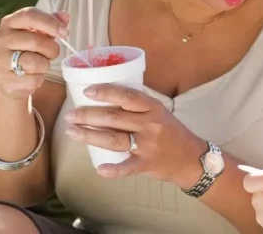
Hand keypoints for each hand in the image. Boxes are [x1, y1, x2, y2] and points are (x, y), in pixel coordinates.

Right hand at [0, 8, 69, 98]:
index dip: (50, 22)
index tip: (64, 32)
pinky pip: (33, 80)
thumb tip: (64, 16)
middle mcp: (0, 39)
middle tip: (52, 53)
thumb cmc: (25, 51)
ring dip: (45, 65)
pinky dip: (39, 79)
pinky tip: (32, 76)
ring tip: (40, 65)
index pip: (29, 15)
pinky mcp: (3, 79)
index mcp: (8, 22)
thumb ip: (50, 23)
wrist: (8, 79)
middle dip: (52, 49)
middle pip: (36, 41)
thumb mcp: (37, 34)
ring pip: (35, 63)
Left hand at [62, 83, 206, 184]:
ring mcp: (148, 145)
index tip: (86, 92)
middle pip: (114, 117)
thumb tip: (107, 95)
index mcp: (153, 107)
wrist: (192, 157)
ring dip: (90, 135)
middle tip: (70, 115)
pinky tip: (99, 169)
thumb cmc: (171, 131)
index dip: (105, 92)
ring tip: (72, 132)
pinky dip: (113, 169)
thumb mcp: (159, 111)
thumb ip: (137, 105)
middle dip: (88, 115)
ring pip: (114, 139)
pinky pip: (128, 167)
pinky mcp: (147, 164)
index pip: (126, 95)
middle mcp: (150, 124)